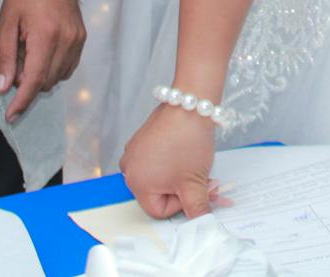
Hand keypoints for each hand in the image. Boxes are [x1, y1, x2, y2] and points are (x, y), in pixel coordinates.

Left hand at [0, 0, 86, 121]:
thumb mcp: (5, 22)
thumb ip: (4, 57)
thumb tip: (3, 88)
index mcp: (46, 36)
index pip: (34, 80)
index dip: (22, 101)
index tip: (11, 115)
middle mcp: (68, 40)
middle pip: (47, 82)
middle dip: (28, 84)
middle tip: (12, 65)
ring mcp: (78, 38)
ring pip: (59, 76)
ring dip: (41, 76)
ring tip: (26, 54)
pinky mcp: (82, 36)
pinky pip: (68, 65)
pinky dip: (53, 67)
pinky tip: (41, 53)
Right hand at [120, 103, 218, 219]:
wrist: (191, 105)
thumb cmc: (189, 142)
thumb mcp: (195, 182)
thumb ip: (196, 209)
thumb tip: (200, 225)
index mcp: (137, 184)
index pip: (159, 211)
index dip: (181, 203)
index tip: (195, 188)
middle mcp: (129, 169)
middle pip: (156, 194)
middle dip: (180, 189)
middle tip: (199, 178)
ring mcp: (133, 152)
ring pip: (157, 178)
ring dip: (176, 176)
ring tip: (192, 163)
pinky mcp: (141, 140)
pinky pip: (155, 161)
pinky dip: (170, 161)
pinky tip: (183, 149)